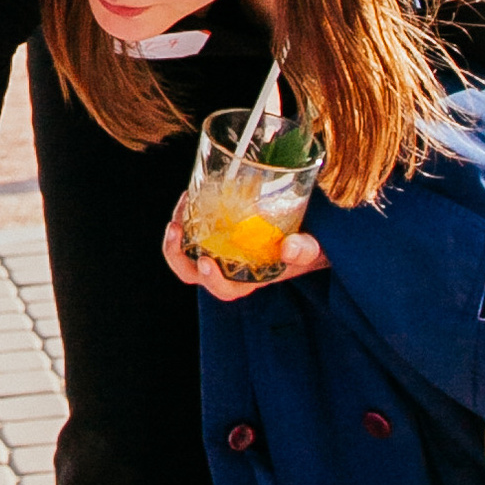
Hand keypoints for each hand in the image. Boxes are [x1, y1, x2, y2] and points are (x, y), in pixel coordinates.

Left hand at [161, 205, 324, 303]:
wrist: (305, 230)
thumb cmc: (306, 246)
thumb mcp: (311, 249)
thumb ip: (304, 250)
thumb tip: (289, 248)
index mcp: (248, 280)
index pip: (225, 290)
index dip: (213, 281)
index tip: (207, 262)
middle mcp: (227, 269)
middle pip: (192, 274)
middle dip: (176, 256)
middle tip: (175, 230)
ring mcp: (217, 250)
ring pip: (183, 251)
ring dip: (174, 233)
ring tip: (180, 207)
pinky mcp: (212, 231)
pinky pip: (189, 229)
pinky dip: (185, 214)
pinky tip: (191, 194)